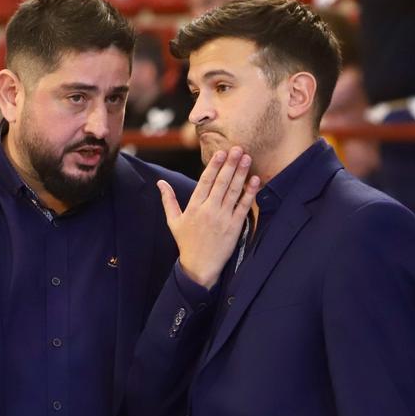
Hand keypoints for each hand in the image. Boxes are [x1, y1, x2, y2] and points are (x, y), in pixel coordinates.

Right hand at [156, 146, 259, 288]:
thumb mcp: (173, 222)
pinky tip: (254, 180)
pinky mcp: (234, 227)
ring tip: (247, 158)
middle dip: (230, 164)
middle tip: (237, 148)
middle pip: (221, 182)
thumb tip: (160, 183)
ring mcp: (223, 218)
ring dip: (241, 173)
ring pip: (234, 191)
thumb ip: (168, 200)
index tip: (221, 152)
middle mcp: (209, 210)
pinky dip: (250, 193)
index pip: (205, 181)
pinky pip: (243, 206)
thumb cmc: (186, 243)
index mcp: (194, 207)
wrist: (199, 267)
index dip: (214, 166)